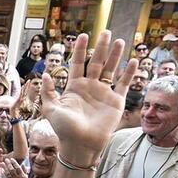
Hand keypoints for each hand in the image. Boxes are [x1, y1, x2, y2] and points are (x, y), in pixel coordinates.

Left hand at [4, 157, 28, 177]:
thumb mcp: (26, 177)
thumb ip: (25, 170)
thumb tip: (23, 164)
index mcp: (22, 175)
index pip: (18, 168)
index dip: (14, 163)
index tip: (11, 159)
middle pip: (12, 170)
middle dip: (8, 164)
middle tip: (6, 159)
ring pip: (8, 173)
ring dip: (4, 168)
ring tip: (2, 163)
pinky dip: (3, 173)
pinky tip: (1, 170)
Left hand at [40, 31, 134, 165]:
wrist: (81, 145)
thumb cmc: (65, 129)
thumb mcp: (51, 110)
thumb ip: (48, 92)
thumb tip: (44, 75)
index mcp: (74, 87)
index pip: (78, 63)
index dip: (81, 50)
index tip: (83, 35)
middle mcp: (90, 87)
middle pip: (96, 62)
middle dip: (101, 47)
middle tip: (105, 32)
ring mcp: (104, 93)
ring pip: (111, 69)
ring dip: (115, 56)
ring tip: (120, 41)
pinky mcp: (116, 101)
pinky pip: (123, 84)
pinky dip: (129, 73)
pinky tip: (133, 61)